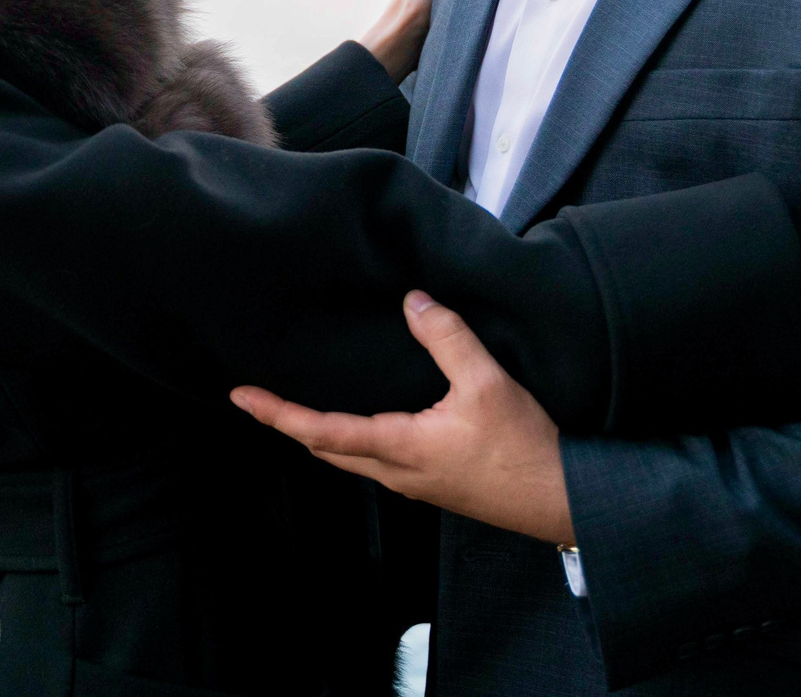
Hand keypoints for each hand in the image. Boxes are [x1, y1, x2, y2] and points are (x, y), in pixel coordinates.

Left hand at [231, 291, 572, 544]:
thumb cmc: (523, 449)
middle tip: (257, 401)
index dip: (278, 413)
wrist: (559, 499)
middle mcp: (396, 472)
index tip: (242, 397)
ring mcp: (414, 482)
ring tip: (296, 407)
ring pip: (350, 459)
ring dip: (318, 434)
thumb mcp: (486, 383)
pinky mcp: (433, 483)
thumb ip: (447, 338)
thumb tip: (413, 300)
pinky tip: (360, 422)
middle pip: (327, 449)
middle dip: (288, 424)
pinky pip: (376, 461)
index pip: (322, 431)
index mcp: (398, 448)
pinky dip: (350, 440)